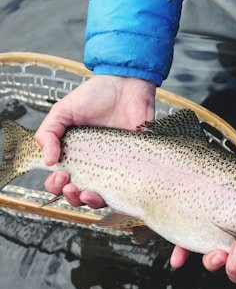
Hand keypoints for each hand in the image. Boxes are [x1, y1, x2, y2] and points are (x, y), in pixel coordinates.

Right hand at [35, 75, 155, 207]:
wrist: (127, 85)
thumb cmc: (96, 96)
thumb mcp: (64, 110)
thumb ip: (49, 132)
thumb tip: (48, 161)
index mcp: (74, 155)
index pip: (61, 181)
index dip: (56, 186)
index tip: (60, 175)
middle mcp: (93, 165)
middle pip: (79, 195)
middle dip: (71, 197)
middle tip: (71, 185)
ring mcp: (115, 167)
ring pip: (102, 198)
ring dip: (91, 202)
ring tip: (88, 193)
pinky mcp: (135, 166)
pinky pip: (128, 189)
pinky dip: (119, 197)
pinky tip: (111, 191)